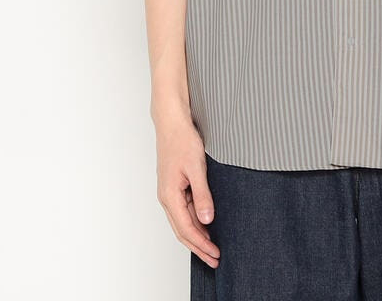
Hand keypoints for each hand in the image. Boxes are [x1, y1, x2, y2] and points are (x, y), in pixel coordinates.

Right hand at [154, 110, 220, 268]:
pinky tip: (205, 225)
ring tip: (212, 247)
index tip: (215, 254)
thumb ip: (202, 194)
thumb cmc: (182, 140)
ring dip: (197, 236)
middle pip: (182, 231)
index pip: (186, 229)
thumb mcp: (197, 168)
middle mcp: (166, 197)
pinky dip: (195, 222)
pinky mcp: (174, 186)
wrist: (172, 123)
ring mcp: (169, 192)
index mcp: (169, 196)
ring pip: (183, 222)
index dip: (201, 244)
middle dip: (199, 247)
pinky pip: (184, 210)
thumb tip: (207, 219)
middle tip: (215, 259)